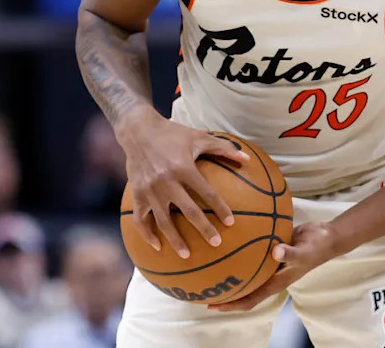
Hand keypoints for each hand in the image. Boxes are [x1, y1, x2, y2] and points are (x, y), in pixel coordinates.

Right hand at [116, 105, 250, 258]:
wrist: (138, 129)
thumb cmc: (174, 134)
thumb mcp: (199, 137)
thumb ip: (224, 148)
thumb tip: (248, 159)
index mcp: (183, 167)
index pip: (206, 192)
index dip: (220, 208)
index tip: (230, 223)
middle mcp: (166, 181)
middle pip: (187, 211)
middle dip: (203, 229)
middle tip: (216, 244)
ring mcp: (149, 190)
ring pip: (163, 221)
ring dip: (175, 240)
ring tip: (187, 255)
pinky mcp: (136, 194)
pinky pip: (140, 219)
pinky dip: (147, 234)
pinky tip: (157, 246)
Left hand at [208, 222, 338, 311]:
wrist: (326, 235)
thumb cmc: (316, 247)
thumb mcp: (304, 252)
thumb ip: (290, 253)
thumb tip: (275, 251)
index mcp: (276, 282)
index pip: (250, 300)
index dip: (231, 305)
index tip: (211, 305)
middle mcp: (270, 275)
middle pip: (243, 289)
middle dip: (224, 291)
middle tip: (202, 287)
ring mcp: (270, 263)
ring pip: (246, 272)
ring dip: (230, 272)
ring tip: (209, 265)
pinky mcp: (271, 249)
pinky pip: (252, 253)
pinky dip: (240, 250)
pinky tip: (228, 237)